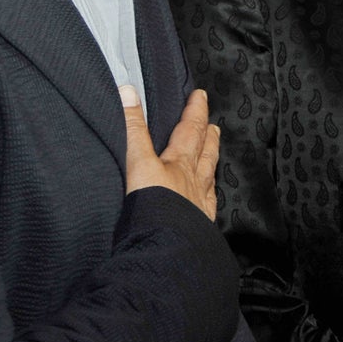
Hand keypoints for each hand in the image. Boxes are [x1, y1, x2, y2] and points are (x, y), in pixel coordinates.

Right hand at [121, 85, 219, 220]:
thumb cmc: (152, 207)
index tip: (201, 96)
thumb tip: (127, 91)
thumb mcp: (138, 163)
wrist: (168, 250)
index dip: (194, 111)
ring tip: (214, 158)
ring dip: (210, 165)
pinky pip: (207, 208)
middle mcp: (193, 183)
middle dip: (207, 136)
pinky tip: (208, 204)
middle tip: (214, 126)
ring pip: (208, 179)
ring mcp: (198, 207)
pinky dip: (208, 201)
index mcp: (179, 164)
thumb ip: (132, 129)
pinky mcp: (198, 229)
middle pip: (204, 154)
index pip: (189, 130)